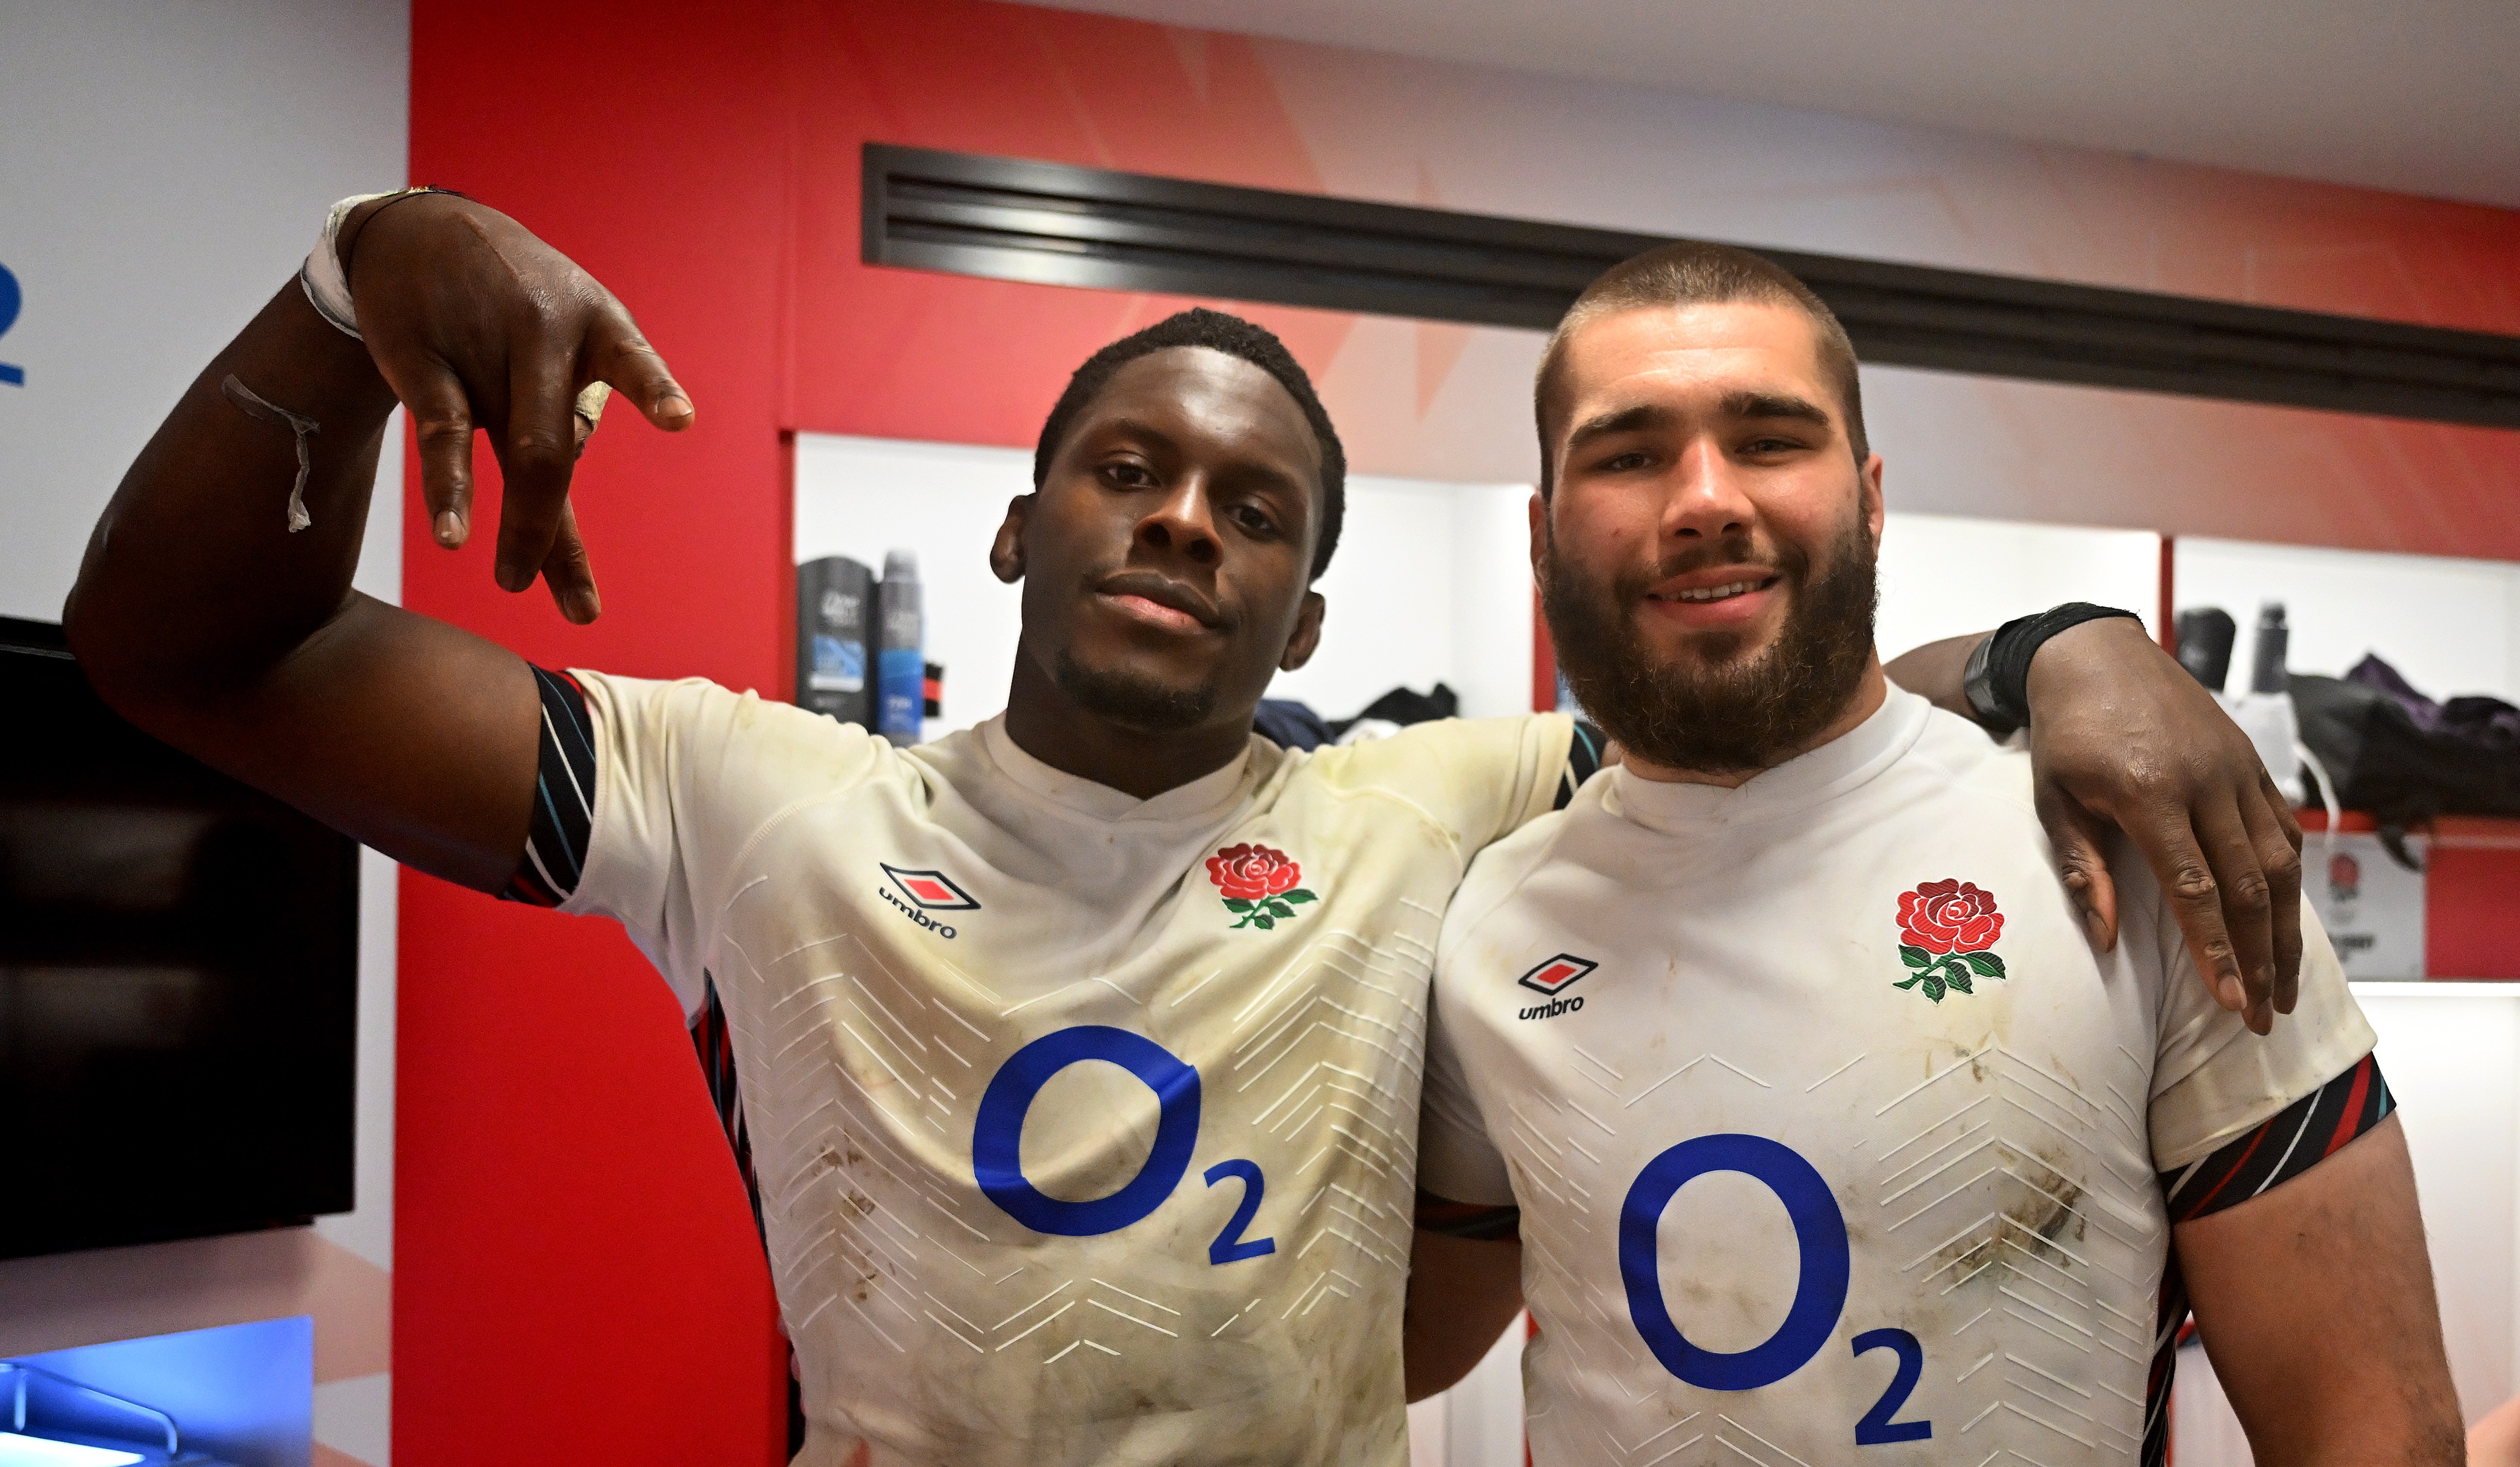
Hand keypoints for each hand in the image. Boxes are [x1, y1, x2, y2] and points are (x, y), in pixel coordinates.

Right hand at [340, 193, 694, 621]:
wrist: (417, 231)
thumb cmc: (513, 300)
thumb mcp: (566, 326)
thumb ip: (574, 409)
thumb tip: (559, 505)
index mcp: (594, 325)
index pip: (631, 359)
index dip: (653, 389)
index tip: (678, 420)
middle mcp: (544, 337)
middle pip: (558, 449)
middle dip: (557, 533)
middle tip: (574, 606)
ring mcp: (484, 351)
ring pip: (514, 452)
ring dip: (522, 527)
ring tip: (516, 582)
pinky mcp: (426, 363)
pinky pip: (445, 435)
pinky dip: (452, 488)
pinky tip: (455, 534)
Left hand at [2024, 617, 2301, 1032]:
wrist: (2096, 654)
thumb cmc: (2067, 732)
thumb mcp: (2053, 798)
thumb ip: (2080, 868)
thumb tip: (2107, 939)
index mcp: (2150, 792)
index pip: (2195, 889)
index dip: (2218, 951)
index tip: (2234, 1002)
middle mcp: (2206, 780)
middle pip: (2251, 886)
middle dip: (2263, 958)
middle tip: (2265, 1015)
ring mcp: (2237, 769)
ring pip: (2280, 862)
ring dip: (2288, 929)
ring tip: (2285, 984)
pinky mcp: (2252, 762)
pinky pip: (2283, 829)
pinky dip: (2291, 879)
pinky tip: (2287, 921)